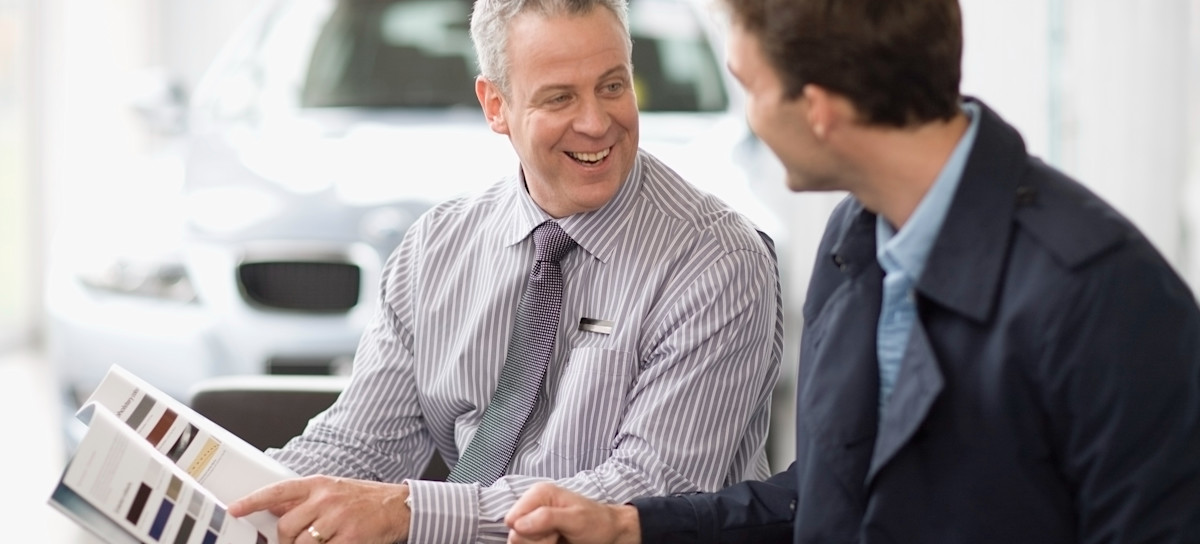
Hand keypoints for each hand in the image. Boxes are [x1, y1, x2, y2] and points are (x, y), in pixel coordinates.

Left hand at [228, 475, 410, 543]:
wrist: (399, 506)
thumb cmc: (364, 500)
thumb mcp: (333, 490)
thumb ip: (304, 500)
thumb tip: (273, 510)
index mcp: (319, 485)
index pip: (278, 491)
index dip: (253, 501)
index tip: (235, 509)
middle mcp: (326, 499)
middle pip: (286, 526)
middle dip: (286, 540)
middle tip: (296, 542)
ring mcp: (338, 519)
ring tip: (319, 542)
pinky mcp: (350, 538)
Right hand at [505, 483, 640, 543]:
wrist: (610, 533)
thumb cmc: (597, 523)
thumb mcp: (576, 519)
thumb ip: (547, 518)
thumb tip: (519, 523)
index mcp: (538, 494)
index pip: (513, 520)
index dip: (531, 530)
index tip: (553, 529)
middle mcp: (532, 506)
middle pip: (516, 535)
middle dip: (537, 540)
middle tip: (558, 534)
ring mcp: (533, 522)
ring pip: (520, 543)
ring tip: (558, 537)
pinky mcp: (537, 535)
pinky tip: (555, 542)